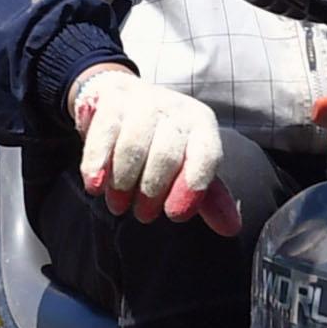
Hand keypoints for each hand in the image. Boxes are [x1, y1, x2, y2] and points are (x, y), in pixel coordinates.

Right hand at [71, 65, 265, 235]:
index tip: (175, 215)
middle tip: (143, 214)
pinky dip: (97, 164)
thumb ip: (208, 198)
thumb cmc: (162, 141)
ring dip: (122, 184)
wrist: (127, 99)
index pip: (206, 155)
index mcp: (202, 125)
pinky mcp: (112, 99)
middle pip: (166, 155)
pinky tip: (95, 186)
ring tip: (118, 205)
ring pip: (133, 146)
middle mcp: (176, 110)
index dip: (192, 187)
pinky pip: (104, 134)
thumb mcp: (188, 165)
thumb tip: (231, 228)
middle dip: (152, 192)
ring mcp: (143, 101)